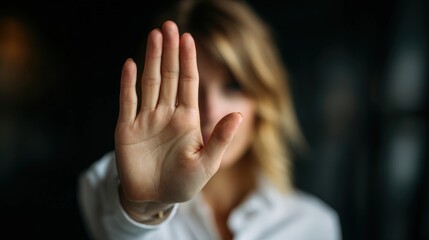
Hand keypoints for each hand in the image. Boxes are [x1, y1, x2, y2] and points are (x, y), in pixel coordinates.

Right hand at [114, 21, 241, 204]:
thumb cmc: (183, 184)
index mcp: (186, 119)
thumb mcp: (206, 164)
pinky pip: (127, 102)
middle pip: (169, 76)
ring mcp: (146, 120)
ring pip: (149, 83)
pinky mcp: (127, 129)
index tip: (188, 38)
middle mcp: (166, 114)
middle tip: (169, 26)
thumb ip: (220, 139)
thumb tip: (239, 114)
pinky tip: (130, 64)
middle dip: (170, 51)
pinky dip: (127, 83)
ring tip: (155, 36)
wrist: (154, 199)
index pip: (188, 83)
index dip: (189, 61)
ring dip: (152, 59)